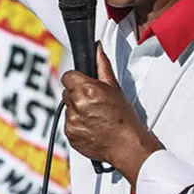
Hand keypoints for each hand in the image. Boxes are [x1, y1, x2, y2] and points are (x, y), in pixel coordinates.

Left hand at [61, 42, 161, 184]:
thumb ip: (102, 65)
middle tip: (94, 101)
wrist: (126, 145)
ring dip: (77, 110)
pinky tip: (92, 125)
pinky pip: (68, 123)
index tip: (84, 84)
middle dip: (78, 95)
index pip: (67, 76)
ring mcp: (72, 121)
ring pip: (67, 108)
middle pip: (67, 92)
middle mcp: (77, 105)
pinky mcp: (70, 134)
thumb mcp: (115, 87)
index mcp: (87, 90)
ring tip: (95, 115)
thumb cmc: (124, 118)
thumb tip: (97, 48)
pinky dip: (77, 124)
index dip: (76, 79)